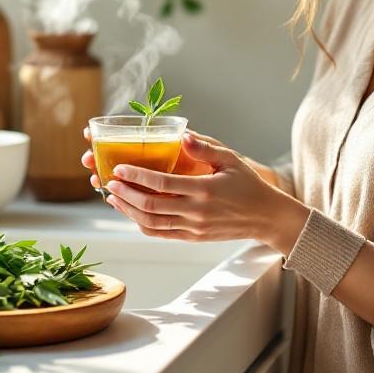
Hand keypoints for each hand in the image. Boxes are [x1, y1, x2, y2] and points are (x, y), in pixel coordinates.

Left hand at [95, 132, 299, 244]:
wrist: (265, 217)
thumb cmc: (248, 184)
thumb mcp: (231, 160)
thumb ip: (205, 148)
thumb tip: (183, 135)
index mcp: (204, 190)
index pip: (162, 184)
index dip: (137, 176)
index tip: (120, 168)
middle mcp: (196, 212)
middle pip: (150, 206)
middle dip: (125, 194)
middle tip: (108, 181)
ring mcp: (193, 228)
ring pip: (151, 223)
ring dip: (128, 211)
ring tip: (113, 197)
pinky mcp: (192, 238)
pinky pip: (161, 234)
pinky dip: (141, 224)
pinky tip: (130, 212)